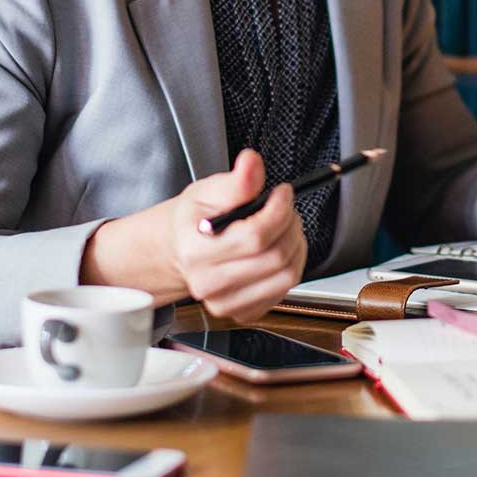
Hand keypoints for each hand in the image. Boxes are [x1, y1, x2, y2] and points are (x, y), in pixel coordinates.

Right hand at [166, 149, 307, 322]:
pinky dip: (290, 266)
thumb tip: (252, 163)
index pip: (255, 236)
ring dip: (295, 246)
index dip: (279, 210)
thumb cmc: (194, 221)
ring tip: (284, 228)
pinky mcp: (242, 314)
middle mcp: (208, 284)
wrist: (180, 250)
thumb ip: (236, 180)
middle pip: (275, 257)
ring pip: (286, 276)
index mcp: (196, 251)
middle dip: (290, 225)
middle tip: (285, 209)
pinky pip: (284, 291)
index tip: (282, 192)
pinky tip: (277, 250)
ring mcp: (225, 304)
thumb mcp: (207, 191)